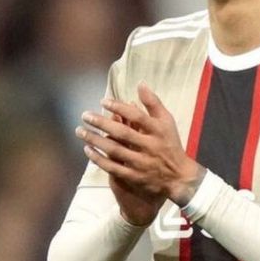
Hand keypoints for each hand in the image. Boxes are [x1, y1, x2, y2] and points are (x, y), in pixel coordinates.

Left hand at [77, 82, 205, 207]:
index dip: (119, 107)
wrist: (179, 176)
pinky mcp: (134, 177)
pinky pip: (112, 167)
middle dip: (102, 123)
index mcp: (159, 130)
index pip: (137, 116)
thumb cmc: (170, 143)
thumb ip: (153, 103)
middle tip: (85, 115)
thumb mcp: (167, 121)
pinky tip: (87, 149)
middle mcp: (150, 146)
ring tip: (80, 130)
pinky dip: (99, 159)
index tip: (103, 101)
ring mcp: (141, 163)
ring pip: (115, 150)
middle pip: (123, 133)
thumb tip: (140, 83)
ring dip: (96, 140)